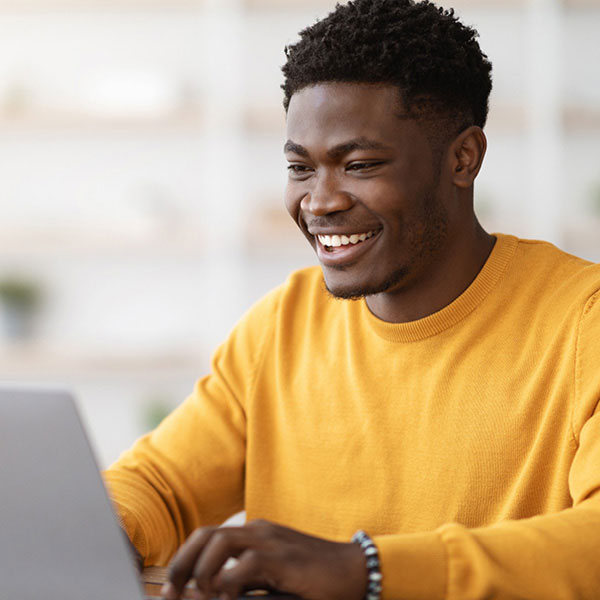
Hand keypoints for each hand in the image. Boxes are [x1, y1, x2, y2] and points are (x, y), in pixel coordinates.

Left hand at [161, 519, 366, 599]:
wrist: (353, 570)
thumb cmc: (314, 578)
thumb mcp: (274, 577)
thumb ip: (246, 582)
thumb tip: (214, 594)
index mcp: (255, 534)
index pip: (209, 536)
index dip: (185, 559)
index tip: (172, 587)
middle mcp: (258, 531)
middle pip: (207, 534)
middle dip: (182, 562)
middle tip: (172, 592)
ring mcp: (271, 541)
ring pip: (220, 541)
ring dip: (202, 570)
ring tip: (199, 595)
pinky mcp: (283, 557)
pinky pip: (245, 564)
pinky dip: (228, 582)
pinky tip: (227, 597)